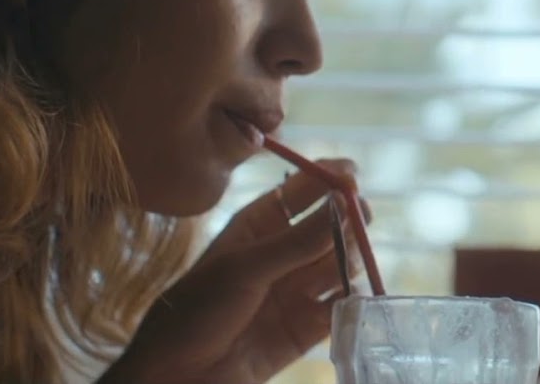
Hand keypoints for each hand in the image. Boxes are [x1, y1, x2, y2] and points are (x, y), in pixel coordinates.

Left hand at [101, 159, 361, 383]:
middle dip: (347, 222)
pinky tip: (352, 300)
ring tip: (344, 267)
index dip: (329, 179)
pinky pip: (340, 308)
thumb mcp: (245, 268)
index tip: (354, 175)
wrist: (177, 375)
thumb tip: (345, 202)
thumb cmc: (197, 311)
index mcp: (259, 226)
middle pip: (329, 227)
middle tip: (361, 220)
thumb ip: (298, 241)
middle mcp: (282, 254)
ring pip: (339, 265)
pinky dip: (351, 302)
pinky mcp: (306, 328)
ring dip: (349, 261)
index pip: (302, 191)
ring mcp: (296, 291)